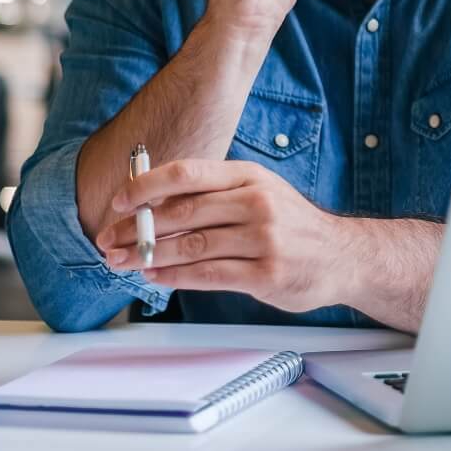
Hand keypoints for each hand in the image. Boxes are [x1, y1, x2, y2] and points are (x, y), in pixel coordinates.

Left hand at [98, 159, 354, 312]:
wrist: (342, 254)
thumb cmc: (291, 224)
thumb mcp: (258, 193)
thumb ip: (214, 196)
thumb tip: (155, 203)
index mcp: (249, 177)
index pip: (187, 173)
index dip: (146, 186)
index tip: (118, 202)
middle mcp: (256, 202)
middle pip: (183, 212)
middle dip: (138, 228)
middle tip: (108, 240)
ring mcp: (263, 239)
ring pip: (191, 246)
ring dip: (149, 256)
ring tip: (123, 262)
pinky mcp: (266, 274)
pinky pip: (209, 275)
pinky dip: (175, 277)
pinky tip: (155, 277)